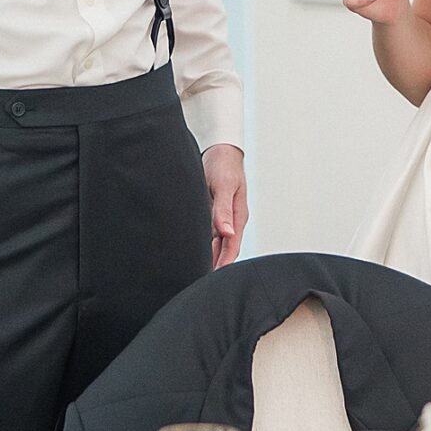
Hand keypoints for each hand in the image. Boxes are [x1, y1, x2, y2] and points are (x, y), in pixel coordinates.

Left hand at [204, 144, 248, 268]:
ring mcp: (221, 218)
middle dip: (214, 264)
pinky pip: (208, 234)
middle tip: (198, 280)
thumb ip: (223, 209)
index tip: (212, 277)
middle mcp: (231, 220)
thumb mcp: (224, 185)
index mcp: (238, 216)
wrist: (220, 150)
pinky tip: (191, 252)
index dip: (223, 263)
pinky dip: (202, 244)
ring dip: (207, 256)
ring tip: (193, 272)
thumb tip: (228, 233)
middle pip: (223, 249)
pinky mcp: (212, 213)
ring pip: (215, 244)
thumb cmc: (225, 165)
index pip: (232, 246)